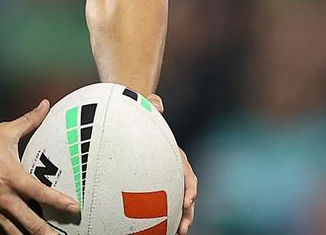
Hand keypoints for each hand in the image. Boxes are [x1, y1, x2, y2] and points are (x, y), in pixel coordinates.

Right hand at [0, 100, 81, 233]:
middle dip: (47, 233)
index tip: (74, 207)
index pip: (41, 193)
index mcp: (13, 177)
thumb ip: (28, 120)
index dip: (59, 202)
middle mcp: (6, 198)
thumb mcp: (4, 132)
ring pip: (16, 233)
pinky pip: (2, 232)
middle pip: (31, 222)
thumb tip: (44, 106)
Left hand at [148, 94, 196, 234]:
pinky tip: (154, 228)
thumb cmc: (141, 115)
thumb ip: (151, 104)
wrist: (135, 120)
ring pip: (177, 202)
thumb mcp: (146, 108)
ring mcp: (165, 178)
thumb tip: (158, 103)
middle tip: (183, 228)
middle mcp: (174, 170)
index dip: (190, 187)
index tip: (188, 199)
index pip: (187, 174)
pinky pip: (161, 202)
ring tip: (176, 233)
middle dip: (188, 212)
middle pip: (186, 194)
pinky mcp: (155, 185)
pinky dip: (162, 215)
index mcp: (175, 156)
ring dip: (179, 218)